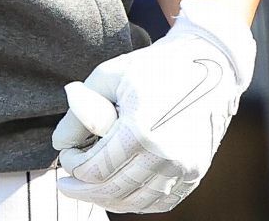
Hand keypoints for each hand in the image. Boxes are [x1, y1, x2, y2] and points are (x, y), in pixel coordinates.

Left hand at [52, 0, 255, 213]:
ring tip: (90, 189)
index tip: (65, 156)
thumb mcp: (109, 76)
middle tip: (66, 184)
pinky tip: (120, 192)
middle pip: (114, 191)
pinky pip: (161, 202)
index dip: (73, 167)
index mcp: (140, 129)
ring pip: (137, 202)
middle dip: (84, 190)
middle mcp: (164, 155)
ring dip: (108, 200)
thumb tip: (60, 143)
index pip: (96, 168)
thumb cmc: (154, 66)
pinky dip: (137, 202)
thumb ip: (80, 110)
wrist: (208, 65)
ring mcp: (183, 168)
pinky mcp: (195, 173)